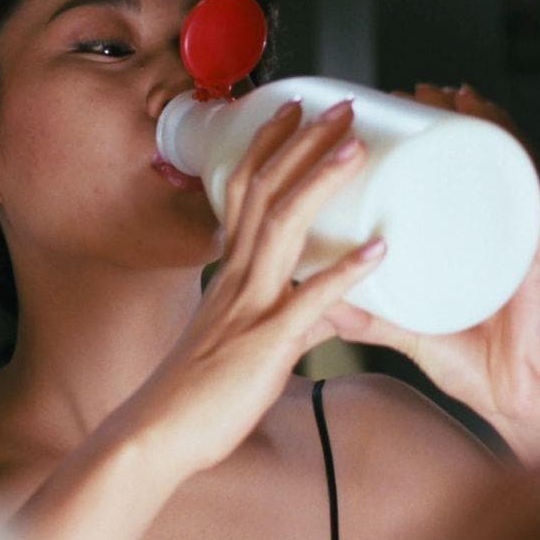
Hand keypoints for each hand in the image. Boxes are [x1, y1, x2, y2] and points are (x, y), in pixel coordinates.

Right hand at [121, 99, 386, 474]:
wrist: (159, 434)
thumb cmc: (198, 390)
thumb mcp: (245, 339)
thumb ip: (297, 320)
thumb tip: (340, 311)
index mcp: (228, 269)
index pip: (244, 187)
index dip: (270, 142)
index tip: (296, 108)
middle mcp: (236, 276)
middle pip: (266, 190)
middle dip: (303, 141)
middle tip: (341, 105)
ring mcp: (250, 305)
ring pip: (283, 227)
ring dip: (320, 182)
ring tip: (357, 147)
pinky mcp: (267, 343)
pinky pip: (310, 302)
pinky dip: (344, 273)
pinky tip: (380, 250)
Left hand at [324, 84, 539, 462]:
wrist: (519, 408)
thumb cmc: (475, 367)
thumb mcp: (411, 333)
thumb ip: (372, 318)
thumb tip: (320, 300)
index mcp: (471, 240)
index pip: (456, 171)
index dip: (436, 131)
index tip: (403, 102)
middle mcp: (500, 232)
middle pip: (485, 156)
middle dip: (459, 114)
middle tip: (426, 90)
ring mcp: (522, 246)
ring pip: (517, 172)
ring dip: (498, 128)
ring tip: (471, 100)